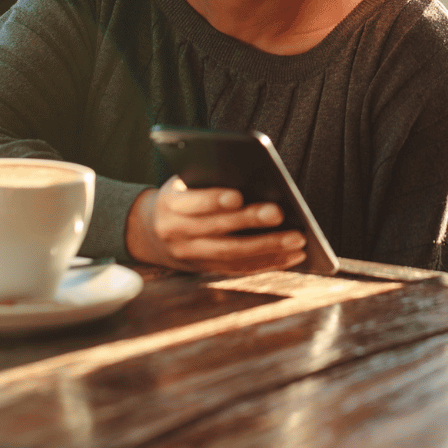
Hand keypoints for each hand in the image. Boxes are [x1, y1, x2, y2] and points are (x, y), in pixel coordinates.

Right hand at [125, 175, 305, 273]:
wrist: (149, 231)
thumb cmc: (181, 195)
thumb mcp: (184, 182)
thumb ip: (209, 180)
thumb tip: (255, 178)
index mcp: (170, 204)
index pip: (192, 202)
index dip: (213, 200)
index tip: (237, 195)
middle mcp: (177, 233)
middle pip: (217, 230)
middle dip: (250, 222)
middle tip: (280, 213)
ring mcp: (191, 256)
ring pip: (231, 254)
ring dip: (268, 248)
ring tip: (298, 239)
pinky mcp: (206, 270)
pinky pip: (240, 268)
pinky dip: (268, 262)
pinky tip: (293, 255)